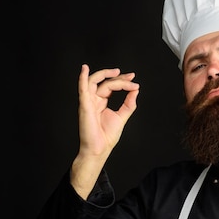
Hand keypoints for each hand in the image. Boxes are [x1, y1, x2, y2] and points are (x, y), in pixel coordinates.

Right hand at [71, 64, 139, 197]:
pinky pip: (82, 89)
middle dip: (117, 77)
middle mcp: (94, 100)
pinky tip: (84, 69)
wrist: (100, 149)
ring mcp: (88, 102)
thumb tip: (136, 90)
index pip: (111, 86)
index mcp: (101, 102)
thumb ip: (129, 103)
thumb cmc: (107, 136)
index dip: (122, 82)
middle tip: (130, 76)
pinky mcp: (84, 106)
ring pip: (94, 82)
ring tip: (117, 72)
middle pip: (105, 82)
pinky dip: (82, 78)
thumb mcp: (122, 116)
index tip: (134, 82)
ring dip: (104, 74)